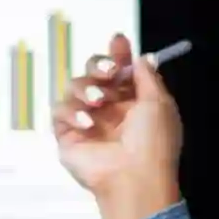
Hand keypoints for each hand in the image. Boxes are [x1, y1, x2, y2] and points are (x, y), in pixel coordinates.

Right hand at [53, 33, 185, 218]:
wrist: (134, 177)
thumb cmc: (153, 143)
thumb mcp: (159, 104)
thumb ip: (147, 77)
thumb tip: (141, 57)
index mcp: (133, 102)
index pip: (119, 71)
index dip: (117, 54)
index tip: (118, 40)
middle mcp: (109, 110)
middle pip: (92, 73)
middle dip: (98, 65)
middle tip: (108, 73)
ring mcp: (87, 122)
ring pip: (74, 87)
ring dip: (86, 90)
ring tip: (98, 104)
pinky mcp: (68, 135)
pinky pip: (59, 111)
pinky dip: (72, 112)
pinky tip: (87, 124)